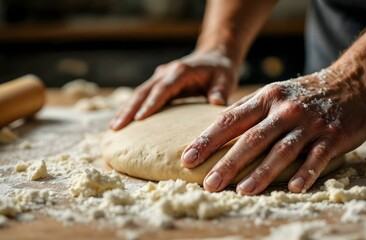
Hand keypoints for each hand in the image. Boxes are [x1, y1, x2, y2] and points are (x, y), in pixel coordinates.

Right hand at [110, 50, 238, 129]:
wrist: (214, 57)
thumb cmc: (220, 70)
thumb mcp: (225, 79)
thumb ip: (220, 91)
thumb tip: (216, 103)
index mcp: (181, 71)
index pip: (163, 88)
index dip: (152, 103)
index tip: (140, 119)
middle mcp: (166, 72)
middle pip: (144, 91)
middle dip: (129, 109)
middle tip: (116, 127)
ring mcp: (160, 77)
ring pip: (138, 93)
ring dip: (126, 110)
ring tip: (113, 128)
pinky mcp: (158, 84)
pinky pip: (142, 96)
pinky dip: (131, 108)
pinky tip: (122, 122)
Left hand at [181, 68, 365, 193]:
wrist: (353, 81)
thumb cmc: (304, 92)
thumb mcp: (274, 91)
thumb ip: (248, 108)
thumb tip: (216, 123)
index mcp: (266, 98)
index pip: (230, 120)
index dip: (208, 140)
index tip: (188, 158)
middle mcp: (285, 110)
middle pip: (252, 139)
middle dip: (228, 163)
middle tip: (209, 184)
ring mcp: (309, 123)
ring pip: (282, 150)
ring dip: (262, 172)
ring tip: (242, 191)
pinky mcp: (333, 135)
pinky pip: (317, 157)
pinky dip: (306, 173)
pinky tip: (292, 188)